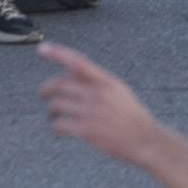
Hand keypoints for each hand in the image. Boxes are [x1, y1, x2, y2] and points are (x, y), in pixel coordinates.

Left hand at [38, 43, 161, 163]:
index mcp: (106, 80)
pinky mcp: (86, 131)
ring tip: (54, 115)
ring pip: (56, 105)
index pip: (78, 62)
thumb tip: (71, 74)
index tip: (42, 48)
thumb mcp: (118, 89)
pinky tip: (59, 130)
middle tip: (43, 95)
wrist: (144, 139)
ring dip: (51, 111)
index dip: (59, 53)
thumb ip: (97, 81)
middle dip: (46, 89)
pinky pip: (59, 125)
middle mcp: (97, 93)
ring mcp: (91, 112)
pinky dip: (55, 127)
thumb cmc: (130, 114)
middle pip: (60, 85)